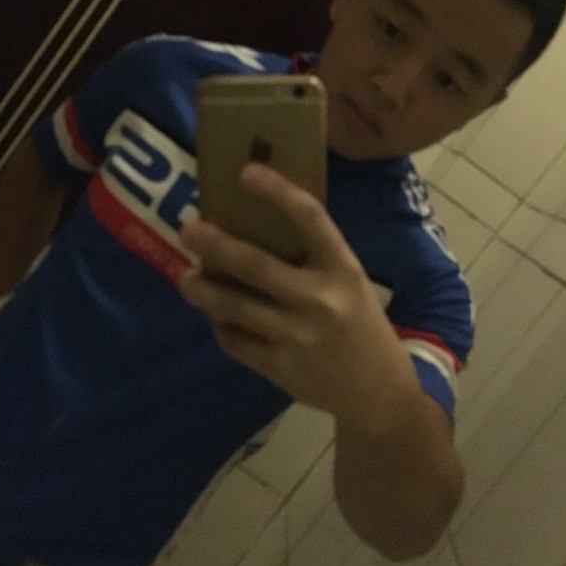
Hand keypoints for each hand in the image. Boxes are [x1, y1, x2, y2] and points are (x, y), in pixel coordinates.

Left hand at [179, 164, 409, 432]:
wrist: (379, 393)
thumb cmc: (359, 324)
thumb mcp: (349, 283)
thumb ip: (312, 260)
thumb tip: (251, 227)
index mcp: (343, 270)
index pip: (310, 219)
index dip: (277, 192)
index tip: (246, 172)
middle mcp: (321, 300)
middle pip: (256, 266)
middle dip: (215, 246)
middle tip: (188, 230)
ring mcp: (298, 337)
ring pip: (235, 307)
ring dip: (203, 290)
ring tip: (187, 279)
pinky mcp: (280, 368)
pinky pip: (236, 342)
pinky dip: (221, 327)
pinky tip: (218, 318)